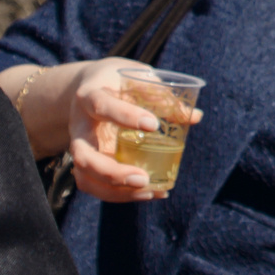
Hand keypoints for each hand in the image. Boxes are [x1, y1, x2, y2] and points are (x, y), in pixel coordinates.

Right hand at [54, 58, 200, 202]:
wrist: (90, 85)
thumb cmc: (119, 81)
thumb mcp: (138, 78)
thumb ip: (163, 96)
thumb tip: (195, 117)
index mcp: (89, 95)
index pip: (101, 106)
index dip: (125, 117)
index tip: (154, 125)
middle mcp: (79, 125)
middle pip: (83, 155)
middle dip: (111, 172)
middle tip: (142, 178)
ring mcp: (80, 147)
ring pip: (85, 177)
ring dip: (115, 191)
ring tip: (149, 191)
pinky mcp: (87, 164)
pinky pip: (95, 186)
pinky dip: (121, 195)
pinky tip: (150, 193)